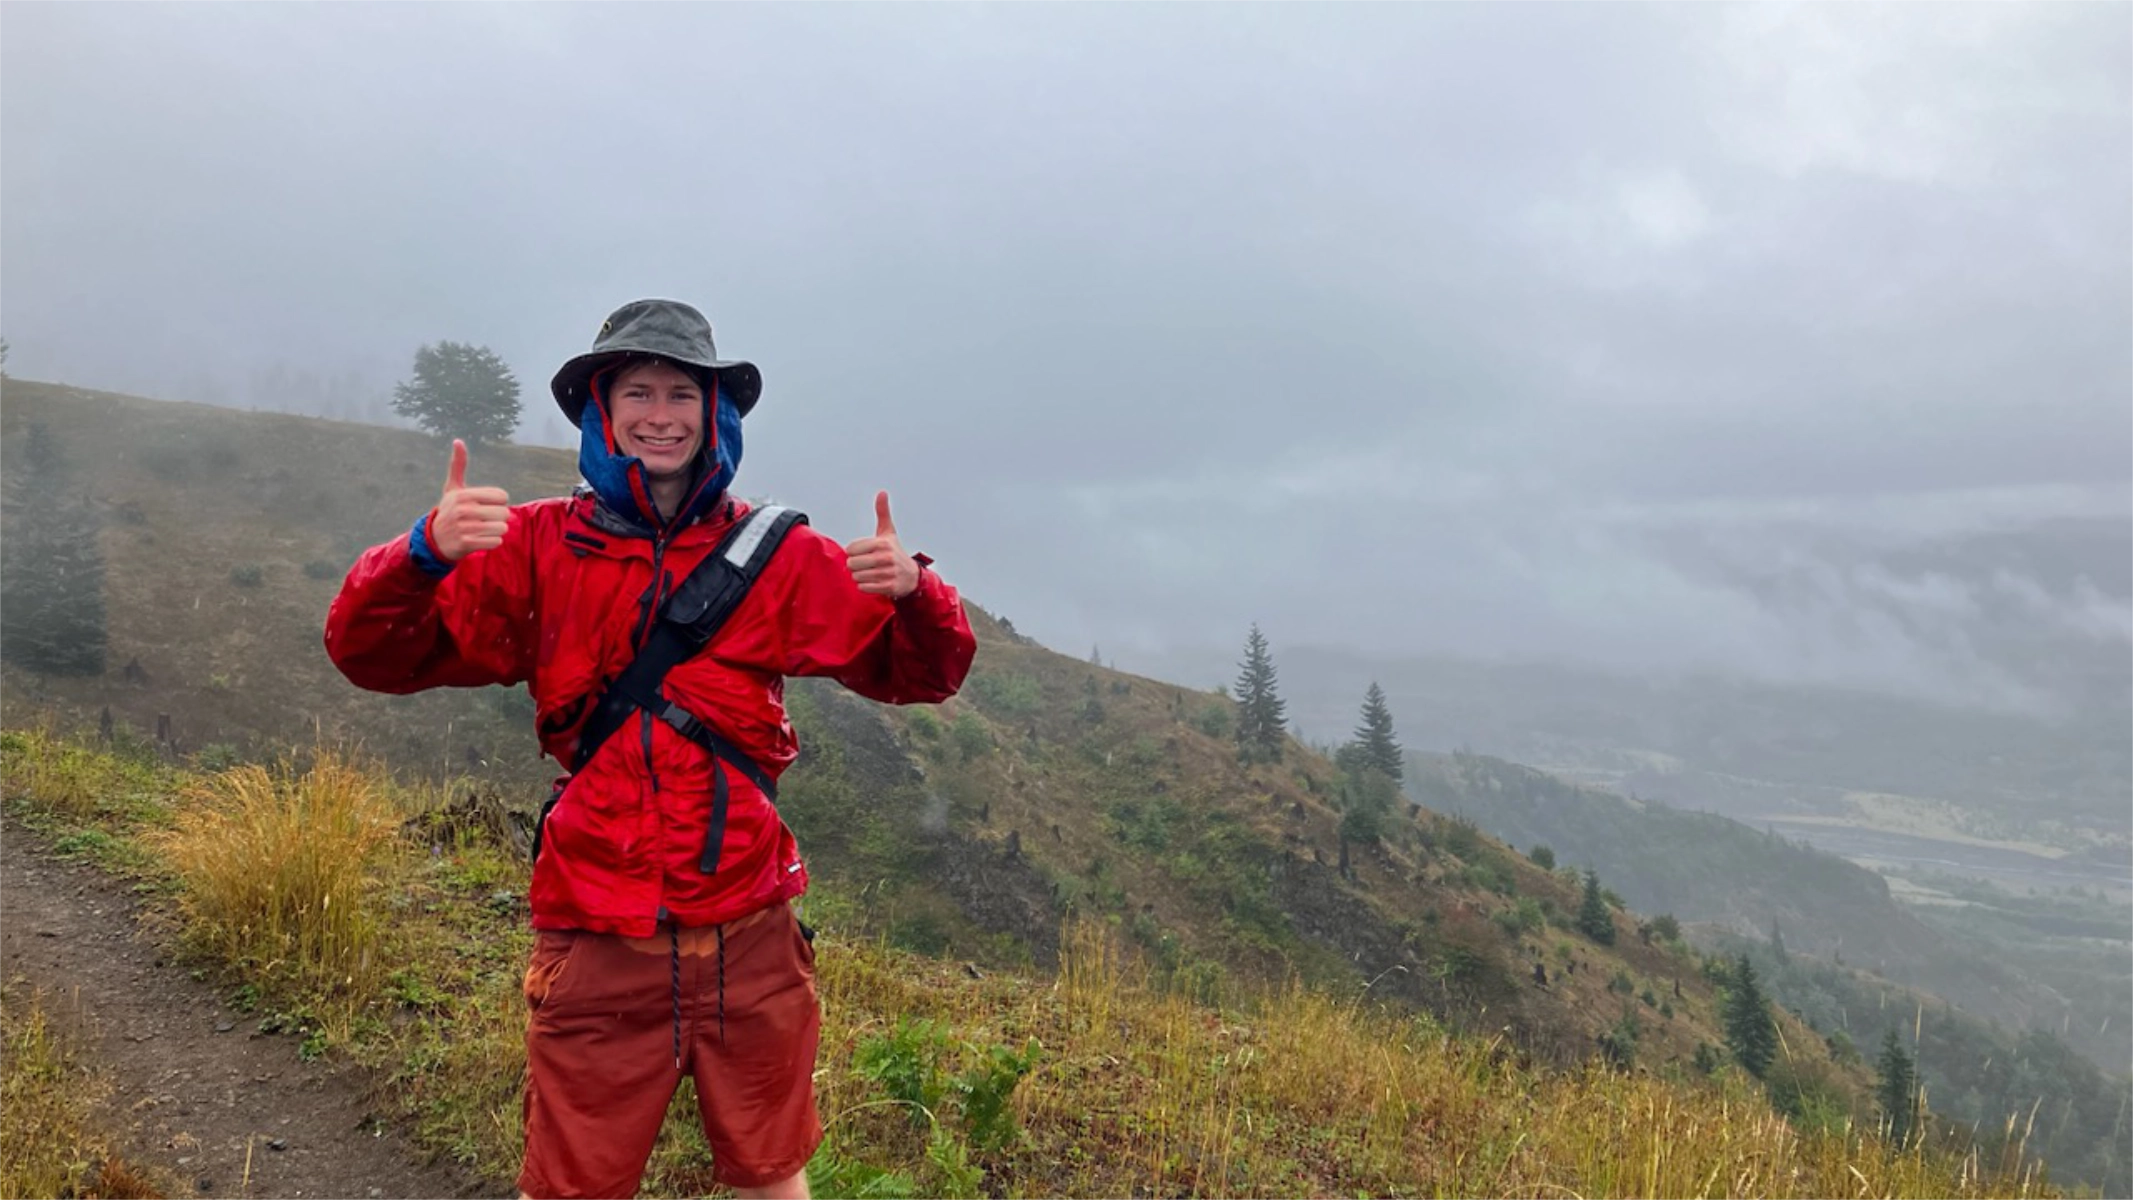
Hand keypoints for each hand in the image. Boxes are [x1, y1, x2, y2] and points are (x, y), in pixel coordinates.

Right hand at [431, 439, 511, 560]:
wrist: (434, 540)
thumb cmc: (449, 510)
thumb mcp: (452, 488)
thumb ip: (458, 466)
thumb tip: (458, 441)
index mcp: (464, 494)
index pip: (502, 496)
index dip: (499, 501)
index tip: (487, 505)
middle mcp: (464, 510)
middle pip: (504, 513)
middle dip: (499, 518)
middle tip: (486, 519)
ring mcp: (465, 527)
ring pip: (502, 528)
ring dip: (497, 531)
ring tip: (484, 529)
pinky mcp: (467, 543)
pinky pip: (496, 542)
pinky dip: (493, 542)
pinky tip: (481, 539)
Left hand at [845, 491, 919, 598]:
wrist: (912, 576)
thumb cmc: (896, 553)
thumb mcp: (889, 532)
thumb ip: (882, 513)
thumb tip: (882, 492)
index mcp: (882, 543)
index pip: (850, 549)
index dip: (854, 552)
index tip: (864, 552)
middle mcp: (885, 558)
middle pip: (851, 564)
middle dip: (856, 566)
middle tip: (866, 564)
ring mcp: (887, 573)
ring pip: (856, 577)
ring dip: (860, 576)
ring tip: (871, 573)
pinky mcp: (888, 587)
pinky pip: (864, 588)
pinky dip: (866, 586)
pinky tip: (875, 581)